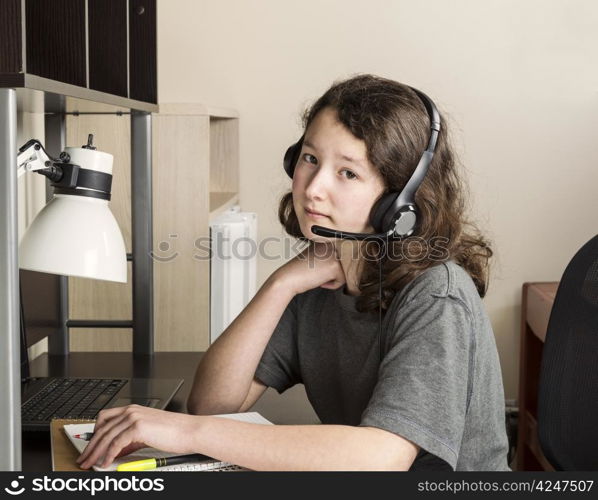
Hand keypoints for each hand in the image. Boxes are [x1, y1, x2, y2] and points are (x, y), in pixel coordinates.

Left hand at [76, 405, 201, 468]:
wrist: (188, 431)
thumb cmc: (173, 432)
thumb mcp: (147, 433)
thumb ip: (130, 439)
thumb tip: (115, 450)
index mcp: (133, 409)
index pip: (104, 418)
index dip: (94, 433)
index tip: (89, 446)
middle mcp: (131, 410)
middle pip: (102, 428)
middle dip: (90, 446)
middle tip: (83, 458)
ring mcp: (134, 417)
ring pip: (106, 436)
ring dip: (96, 452)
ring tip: (90, 463)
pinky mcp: (137, 427)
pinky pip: (116, 443)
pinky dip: (108, 454)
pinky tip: (106, 462)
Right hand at [271, 241, 345, 295]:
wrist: (288, 277)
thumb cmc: (300, 270)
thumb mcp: (317, 255)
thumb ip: (331, 254)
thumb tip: (350, 259)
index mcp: (328, 239)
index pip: (341, 256)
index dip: (330, 266)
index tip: (317, 267)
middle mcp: (333, 244)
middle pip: (345, 264)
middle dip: (333, 272)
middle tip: (317, 272)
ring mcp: (335, 254)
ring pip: (345, 272)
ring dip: (333, 278)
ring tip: (318, 275)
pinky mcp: (336, 266)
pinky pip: (342, 281)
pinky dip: (332, 285)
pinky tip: (319, 281)